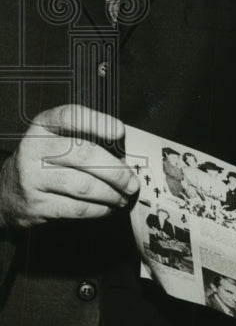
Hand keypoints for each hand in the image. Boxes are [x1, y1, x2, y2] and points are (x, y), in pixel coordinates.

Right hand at [0, 104, 136, 228]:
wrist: (7, 192)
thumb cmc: (49, 160)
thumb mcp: (60, 138)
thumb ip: (88, 136)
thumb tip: (126, 153)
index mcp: (43, 126)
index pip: (70, 116)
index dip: (97, 122)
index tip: (120, 132)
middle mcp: (34, 149)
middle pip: (84, 155)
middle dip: (116, 171)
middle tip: (133, 182)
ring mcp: (32, 179)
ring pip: (84, 186)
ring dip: (112, 194)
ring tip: (125, 196)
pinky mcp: (36, 206)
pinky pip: (77, 208)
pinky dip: (100, 209)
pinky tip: (110, 208)